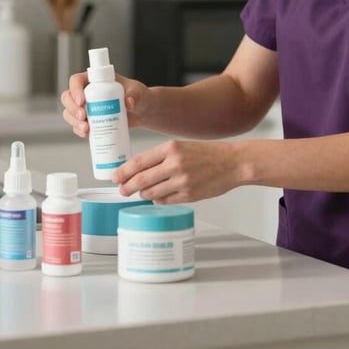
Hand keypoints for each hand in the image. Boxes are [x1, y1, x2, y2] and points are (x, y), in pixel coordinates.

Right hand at [60, 72, 148, 137]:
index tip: (82, 101)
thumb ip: (135, 95)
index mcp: (96, 79)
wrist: (142, 111)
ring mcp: (87, 106)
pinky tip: (87, 134)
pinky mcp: (89, 120)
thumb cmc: (139, 96)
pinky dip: (78, 130)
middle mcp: (88, 92)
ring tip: (86, 130)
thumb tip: (129, 102)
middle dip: (72, 109)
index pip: (77, 80)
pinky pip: (76, 125)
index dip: (75, 90)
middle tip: (84, 117)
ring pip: (69, 112)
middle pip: (68, 97)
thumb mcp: (138, 93)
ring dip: (73, 122)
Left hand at [113, 140, 241, 204]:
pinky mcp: (189, 195)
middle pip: (141, 180)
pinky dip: (159, 199)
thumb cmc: (208, 154)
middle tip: (122, 190)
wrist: (233, 162)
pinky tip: (161, 195)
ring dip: (144, 194)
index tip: (115, 177)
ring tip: (144, 192)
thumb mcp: (182, 146)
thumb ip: (161, 157)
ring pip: (151, 193)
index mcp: (171, 148)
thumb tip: (139, 171)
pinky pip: (165, 201)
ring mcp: (182, 181)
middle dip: (128, 187)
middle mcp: (175, 164)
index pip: (139, 162)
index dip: (124, 171)